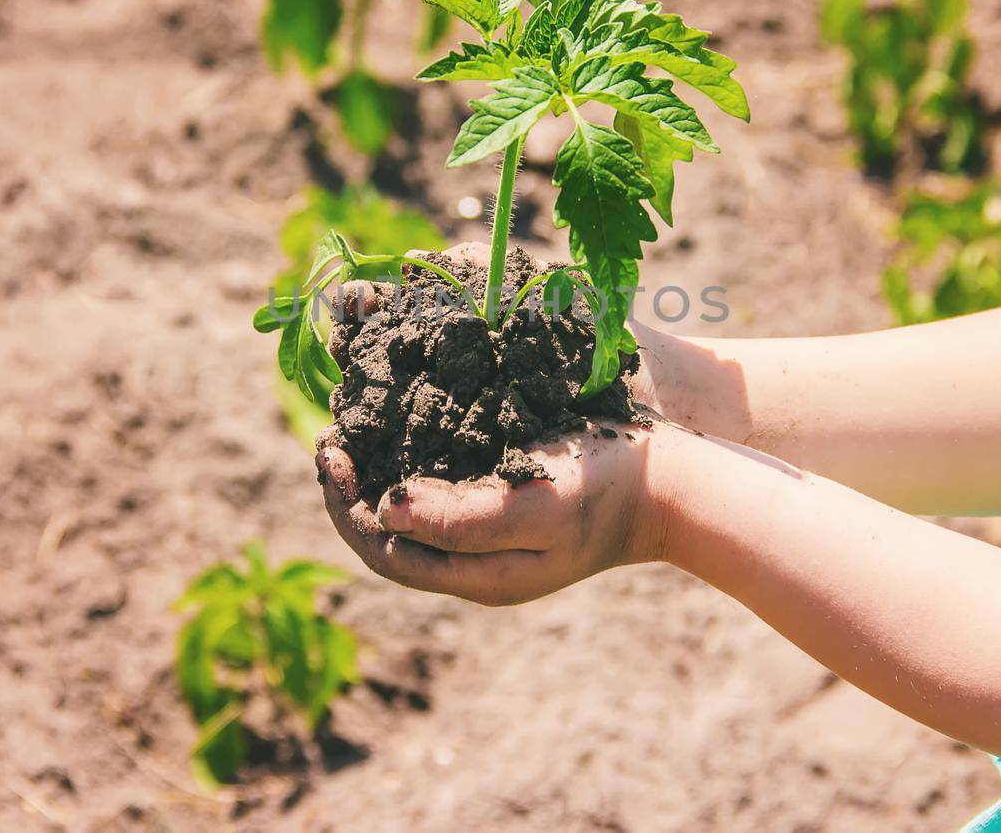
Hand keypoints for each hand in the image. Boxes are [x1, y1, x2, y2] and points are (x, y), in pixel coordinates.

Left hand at [316, 420, 666, 605]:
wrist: (672, 485)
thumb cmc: (604, 491)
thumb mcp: (532, 506)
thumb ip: (460, 518)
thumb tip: (383, 511)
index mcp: (477, 576)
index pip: (381, 550)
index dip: (343, 503)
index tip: (329, 447)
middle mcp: (476, 564)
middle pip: (387, 537)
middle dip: (348, 489)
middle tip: (328, 434)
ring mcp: (493, 537)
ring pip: (410, 514)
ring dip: (374, 473)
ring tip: (353, 424)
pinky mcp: (507, 504)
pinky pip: (439, 491)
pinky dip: (408, 460)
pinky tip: (401, 423)